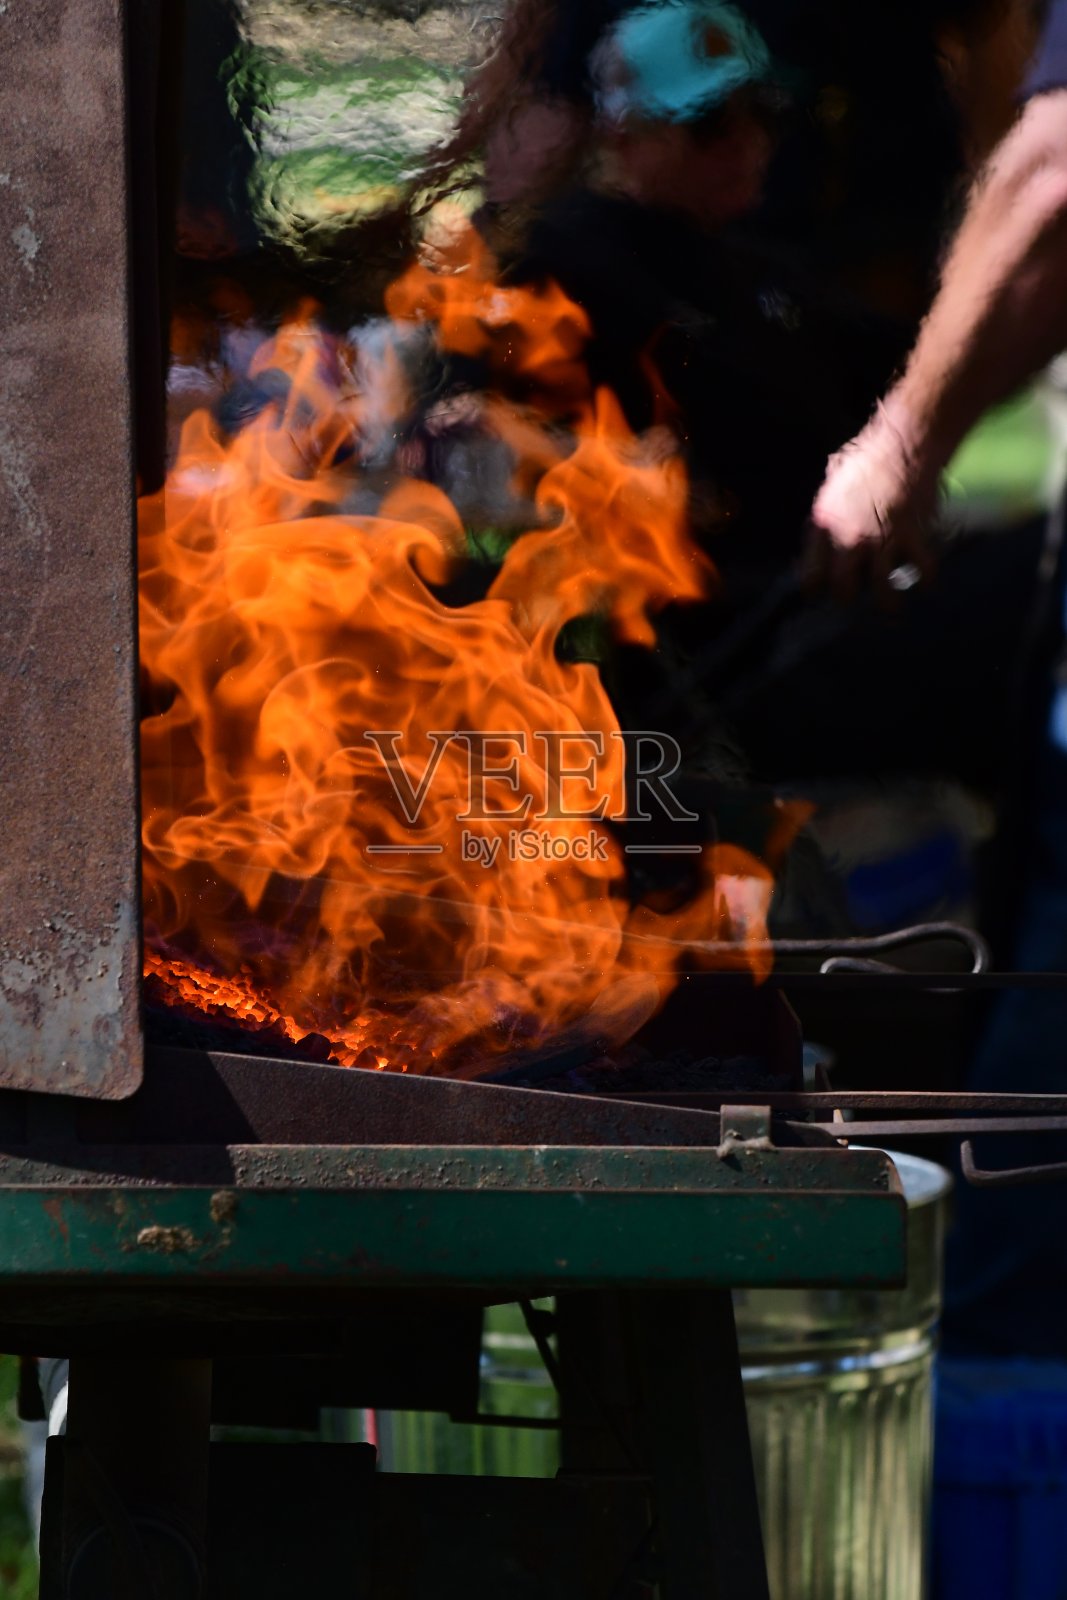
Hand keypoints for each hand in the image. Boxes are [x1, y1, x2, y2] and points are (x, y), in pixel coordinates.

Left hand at [806, 405, 940, 598]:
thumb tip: (823, 538)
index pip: (809, 573)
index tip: (816, 596)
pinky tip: (926, 581)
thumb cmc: (866, 458)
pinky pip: (920, 567)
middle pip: (843, 587)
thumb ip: (829, 516)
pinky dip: (926, 578)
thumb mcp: (832, 486)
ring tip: (890, 608)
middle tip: (854, 599)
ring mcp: (881, 539)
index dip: (812, 589)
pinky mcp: (911, 535)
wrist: (903, 442)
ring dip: (887, 603)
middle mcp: (849, 537)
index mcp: (824, 524)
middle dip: (847, 598)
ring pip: (881, 588)